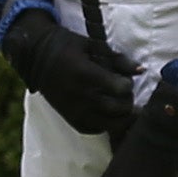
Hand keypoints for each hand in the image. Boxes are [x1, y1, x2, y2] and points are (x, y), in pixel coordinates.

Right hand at [0, 6, 139, 141]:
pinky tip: (107, 112)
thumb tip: (141, 70)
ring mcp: (74, 111)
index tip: (125, 79)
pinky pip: (96, 130)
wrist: (36, 57)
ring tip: (119, 104)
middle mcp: (80, 96)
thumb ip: (118, 59)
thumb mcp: (92, 46)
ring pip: (111, 124)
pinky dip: (107, 123)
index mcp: (85, 74)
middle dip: (128, 101)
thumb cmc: (67, 47)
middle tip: (124, 92)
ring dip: (121, 115)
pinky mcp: (70, 119)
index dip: (127, 85)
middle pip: (119, 108)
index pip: (120, 88)